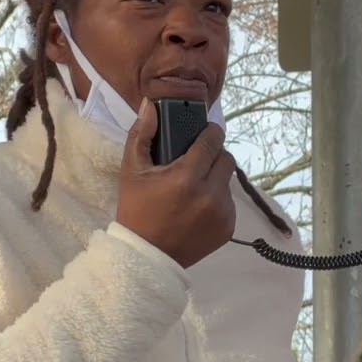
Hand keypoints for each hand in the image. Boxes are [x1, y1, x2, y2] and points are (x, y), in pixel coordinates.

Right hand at [116, 98, 236, 267]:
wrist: (146, 256)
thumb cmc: (137, 209)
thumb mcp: (132, 171)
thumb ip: (142, 135)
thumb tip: (151, 105)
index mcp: (187, 177)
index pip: (213, 141)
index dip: (210, 133)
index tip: (205, 132)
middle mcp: (210, 194)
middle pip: (227, 158)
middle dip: (214, 155)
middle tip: (197, 161)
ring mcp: (223, 212)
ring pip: (228, 180)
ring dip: (215, 178)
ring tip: (195, 186)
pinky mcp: (229, 227)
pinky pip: (229, 202)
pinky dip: (217, 200)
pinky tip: (199, 206)